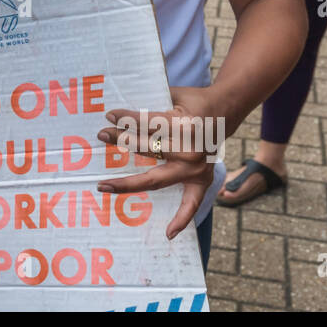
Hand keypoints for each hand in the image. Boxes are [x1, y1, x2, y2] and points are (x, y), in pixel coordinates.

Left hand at [95, 87, 222, 240]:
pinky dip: (182, 219)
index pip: (148, 124)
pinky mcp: (202, 180)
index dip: (126, 119)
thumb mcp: (174, 94)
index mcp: (184, 126)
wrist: (225, 110)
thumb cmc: (193, 100)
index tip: (108, 116)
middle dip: (121, 141)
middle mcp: (190, 151)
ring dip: (129, 183)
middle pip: (148, 150)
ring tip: (105, 184)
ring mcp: (196, 169)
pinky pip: (191, 204)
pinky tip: (168, 233)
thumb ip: (151, 101)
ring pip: (156, 178)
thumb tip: (120, 108)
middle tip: (101, 136)